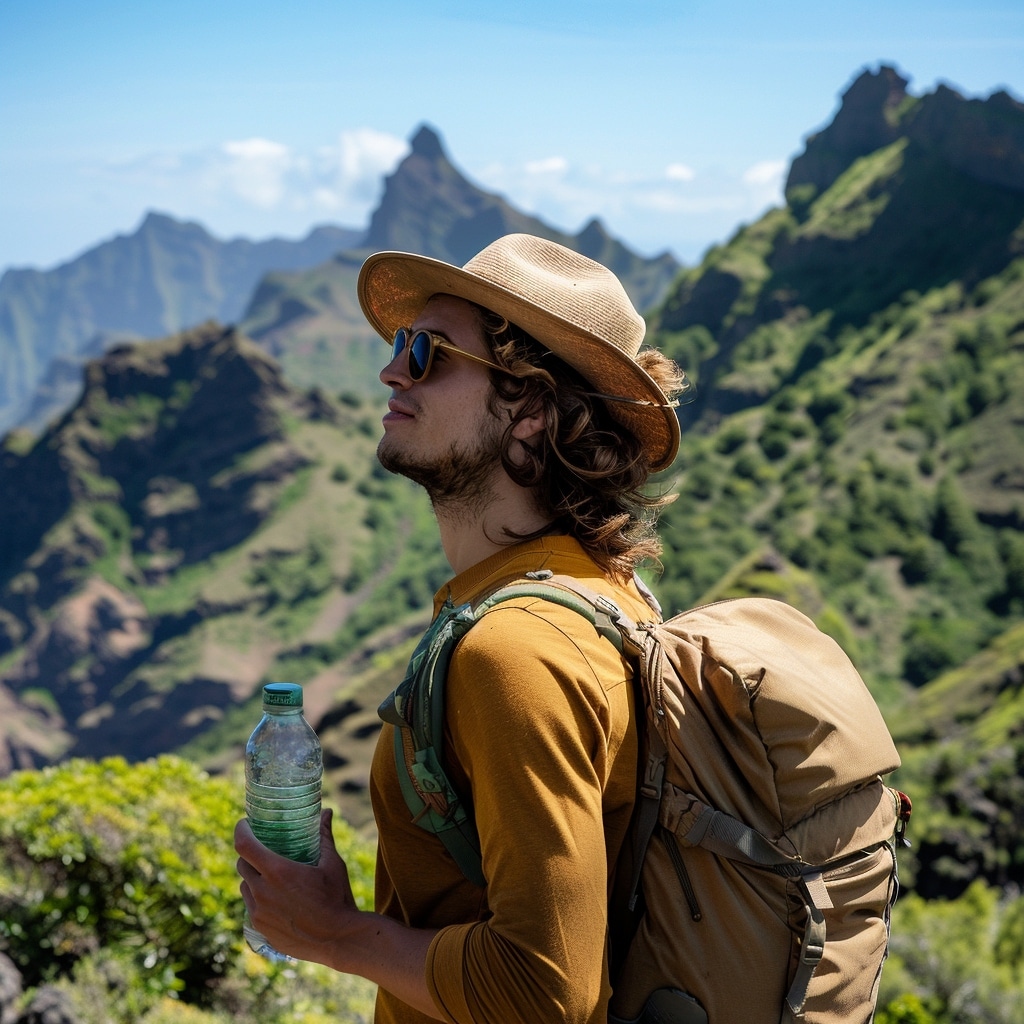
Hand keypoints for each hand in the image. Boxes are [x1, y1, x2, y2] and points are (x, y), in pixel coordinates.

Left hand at [234, 807, 359, 969]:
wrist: (338, 939)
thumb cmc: (337, 898)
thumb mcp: (332, 863)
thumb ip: (325, 836)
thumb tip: (327, 812)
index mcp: (277, 871)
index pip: (244, 845)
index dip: (240, 830)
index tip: (244, 823)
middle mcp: (262, 891)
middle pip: (242, 865)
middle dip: (249, 854)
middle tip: (263, 850)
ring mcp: (259, 913)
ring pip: (245, 887)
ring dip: (253, 878)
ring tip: (271, 876)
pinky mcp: (261, 929)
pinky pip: (251, 907)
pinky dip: (258, 899)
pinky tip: (276, 899)